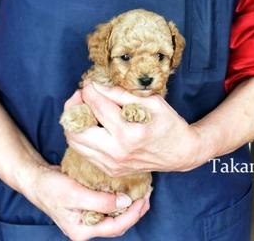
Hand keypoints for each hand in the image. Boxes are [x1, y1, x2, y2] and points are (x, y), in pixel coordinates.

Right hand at [19, 163, 150, 240]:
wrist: (35, 179)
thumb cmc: (50, 188)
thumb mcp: (75, 194)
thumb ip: (100, 201)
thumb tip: (125, 201)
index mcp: (82, 231)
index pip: (115, 227)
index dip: (132, 214)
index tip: (143, 199)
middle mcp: (87, 227)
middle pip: (118, 224)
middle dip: (135, 210)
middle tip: (147, 194)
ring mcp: (88, 217)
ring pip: (115, 215)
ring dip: (129, 204)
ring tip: (142, 191)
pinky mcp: (89, 206)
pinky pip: (108, 206)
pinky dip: (120, 198)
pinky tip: (128, 188)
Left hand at [64, 83, 211, 176]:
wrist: (179, 153)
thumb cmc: (167, 124)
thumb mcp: (150, 102)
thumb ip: (120, 93)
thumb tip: (95, 86)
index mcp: (129, 133)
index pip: (98, 106)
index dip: (89, 90)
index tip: (89, 83)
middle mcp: (117, 152)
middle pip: (76, 128)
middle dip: (74, 106)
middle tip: (82, 96)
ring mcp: (111, 164)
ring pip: (75, 142)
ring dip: (74, 122)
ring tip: (84, 109)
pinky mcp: (109, 170)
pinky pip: (83, 151)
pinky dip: (82, 136)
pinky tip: (92, 124)